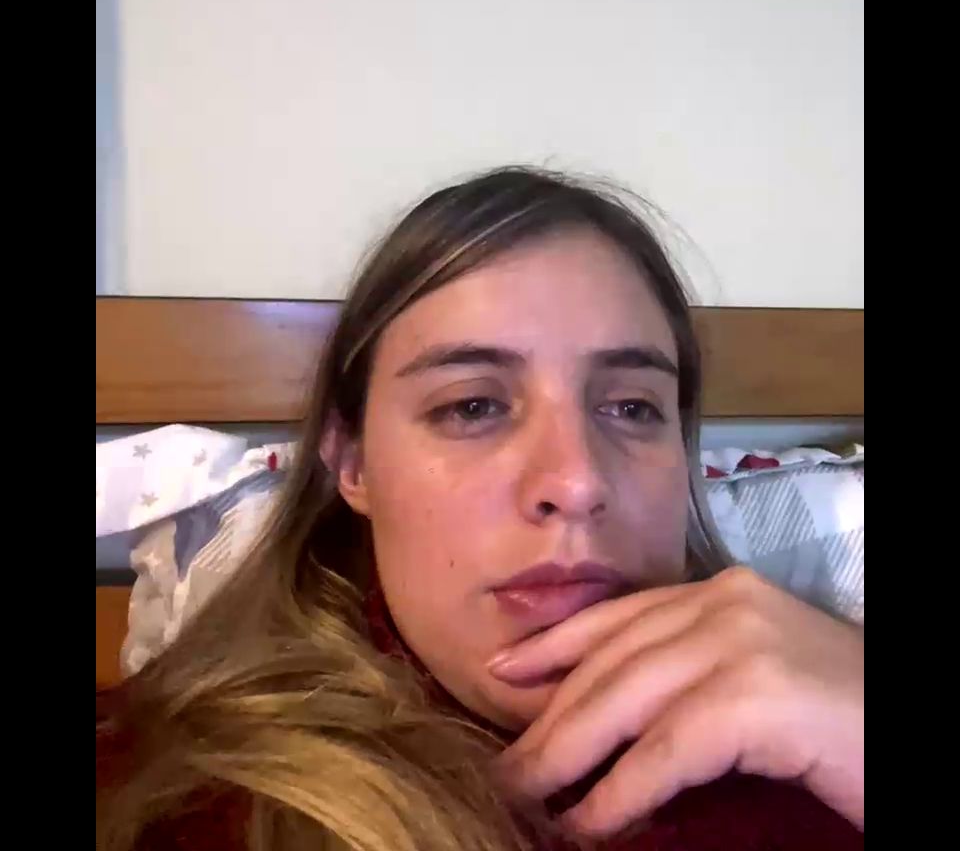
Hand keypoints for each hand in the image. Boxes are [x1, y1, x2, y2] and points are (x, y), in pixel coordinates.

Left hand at [491, 567, 862, 837]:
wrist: (913, 733)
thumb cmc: (841, 723)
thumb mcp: (750, 682)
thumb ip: (688, 682)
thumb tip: (606, 728)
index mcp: (720, 593)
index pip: (618, 616)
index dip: (554, 643)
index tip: (503, 670)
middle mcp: (724, 603)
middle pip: (612, 662)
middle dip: (551, 717)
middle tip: (508, 767)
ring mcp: (741, 642)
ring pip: (625, 701)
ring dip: (567, 758)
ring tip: (528, 800)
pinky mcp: (758, 696)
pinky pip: (665, 751)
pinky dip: (620, 793)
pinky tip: (590, 825)